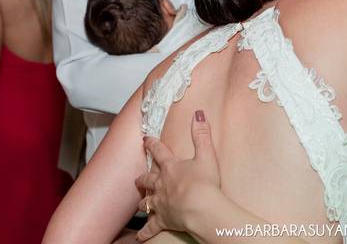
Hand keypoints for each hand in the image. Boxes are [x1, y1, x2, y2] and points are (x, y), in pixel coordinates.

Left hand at [135, 110, 220, 240]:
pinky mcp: (163, 220)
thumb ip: (201, 134)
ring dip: (143, 201)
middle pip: (148, 179)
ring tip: (141, 202)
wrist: (201, 208)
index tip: (145, 139)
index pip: (159, 152)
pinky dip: (145, 231)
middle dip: (143, 177)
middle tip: (139, 177)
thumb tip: (198, 114)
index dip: (152, 144)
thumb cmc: (204, 183)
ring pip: (146, 201)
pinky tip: (140, 236)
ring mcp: (161, 203)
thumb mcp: (206, 154)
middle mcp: (162, 185)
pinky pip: (150, 227)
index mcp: (171, 168)